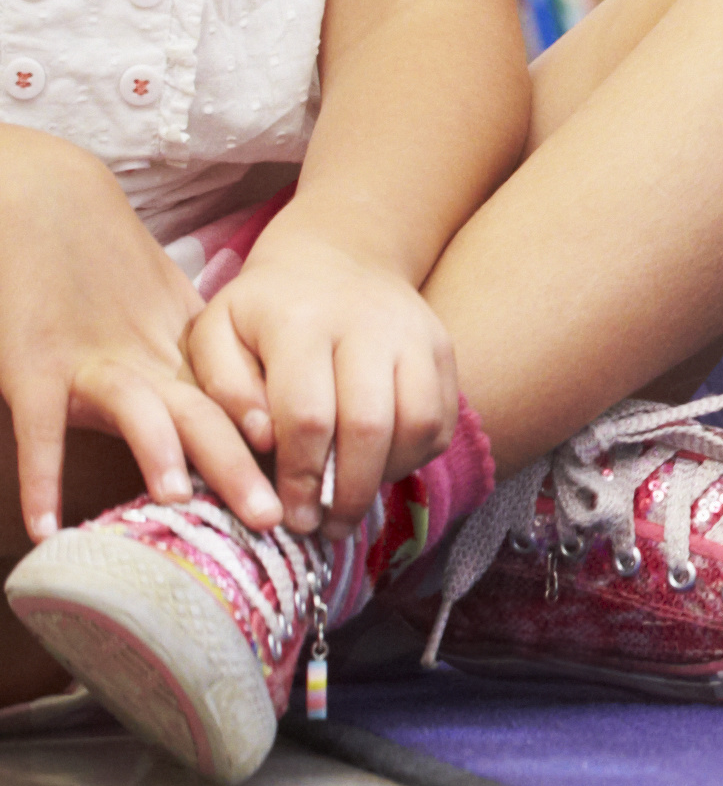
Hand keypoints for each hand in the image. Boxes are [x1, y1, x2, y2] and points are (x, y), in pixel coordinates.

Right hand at [0, 132, 279, 542]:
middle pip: (206, 415)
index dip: (271, 451)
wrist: (47, 203)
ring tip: (183, 501)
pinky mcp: (35, 365)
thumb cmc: (103, 265)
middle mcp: (147, 360)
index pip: (237, 408)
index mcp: (179, 355)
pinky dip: (41, 475)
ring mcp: (91, 362)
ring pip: (143, 412)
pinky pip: (39, 427)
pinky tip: (46, 525)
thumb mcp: (161, 316)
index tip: (305, 496)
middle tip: (275, 516)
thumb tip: (244, 424)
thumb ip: (192, 363)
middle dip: (240, 466)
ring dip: (164, 457)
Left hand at [183, 225, 462, 538]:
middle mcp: (369, 325)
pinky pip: (442, 418)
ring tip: (352, 506)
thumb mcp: (216, 334)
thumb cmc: (263, 311)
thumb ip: (224, 388)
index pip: (308, 416)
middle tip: (323, 530)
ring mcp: (415, 334)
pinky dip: (416, 457)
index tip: (285, 517)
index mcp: (303, 323)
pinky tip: (379, 471)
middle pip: (369, 425)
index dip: (298, 477)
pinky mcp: (443, 347)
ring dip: (386, 478)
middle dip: (344, 491)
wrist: (337, 256)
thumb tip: (261, 438)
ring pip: (418, 423)